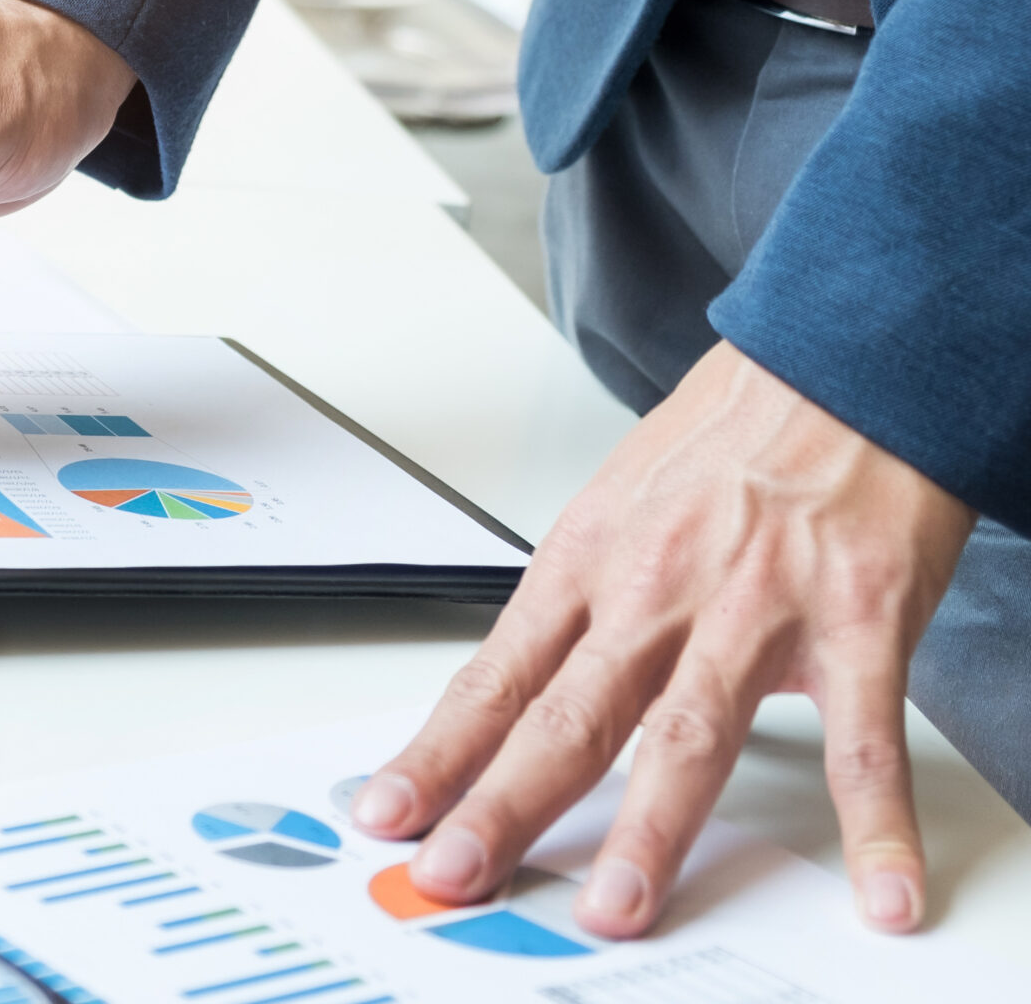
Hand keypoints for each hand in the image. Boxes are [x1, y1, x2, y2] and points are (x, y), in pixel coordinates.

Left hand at [352, 342, 975, 936]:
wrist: (841, 360)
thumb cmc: (728, 437)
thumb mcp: (619, 509)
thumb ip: (582, 611)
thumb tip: (523, 697)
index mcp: (588, 564)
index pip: (493, 679)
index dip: (436, 754)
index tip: (387, 814)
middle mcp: (656, 590)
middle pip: (565, 717)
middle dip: (505, 804)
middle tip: (455, 873)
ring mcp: (754, 608)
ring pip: (688, 733)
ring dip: (651, 828)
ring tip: (619, 905)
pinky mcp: (857, 618)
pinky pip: (863, 739)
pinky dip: (875, 822)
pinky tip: (878, 887)